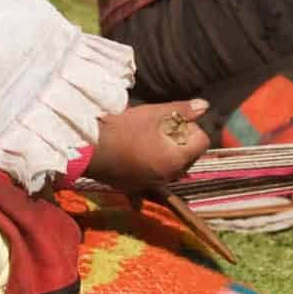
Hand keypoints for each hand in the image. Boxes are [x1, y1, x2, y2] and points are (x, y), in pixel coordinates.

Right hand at [84, 101, 209, 190]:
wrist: (88, 148)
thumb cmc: (123, 128)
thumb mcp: (154, 114)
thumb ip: (182, 110)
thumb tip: (204, 106)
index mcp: (177, 159)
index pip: (202, 142)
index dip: (191, 127)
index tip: (173, 120)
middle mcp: (169, 176)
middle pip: (188, 156)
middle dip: (181, 141)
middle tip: (160, 127)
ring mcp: (153, 184)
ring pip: (172, 166)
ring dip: (167, 153)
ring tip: (148, 138)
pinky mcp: (137, 187)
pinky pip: (154, 176)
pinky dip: (151, 165)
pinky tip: (139, 155)